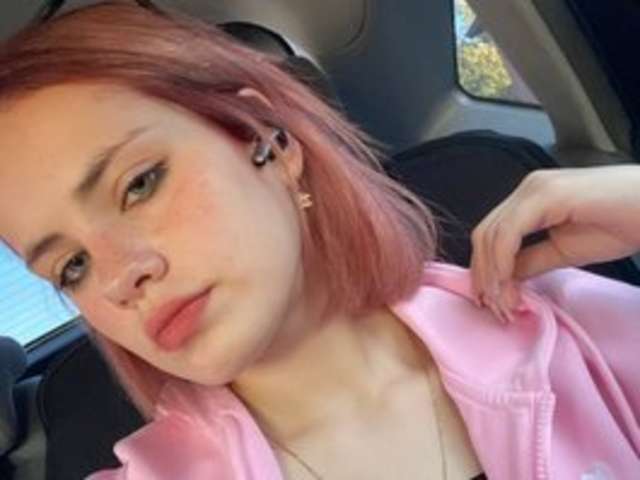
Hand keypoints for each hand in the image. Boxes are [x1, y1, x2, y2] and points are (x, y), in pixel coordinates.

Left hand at [470, 165, 639, 321]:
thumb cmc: (623, 225)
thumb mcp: (565, 251)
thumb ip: (531, 261)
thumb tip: (503, 280)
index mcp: (530, 199)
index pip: (490, 234)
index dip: (484, 269)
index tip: (490, 302)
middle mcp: (527, 189)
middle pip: (484, 234)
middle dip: (483, 274)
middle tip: (493, 308)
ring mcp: (536, 189)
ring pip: (491, 234)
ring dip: (491, 274)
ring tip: (503, 304)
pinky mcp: (548, 194)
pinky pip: (510, 232)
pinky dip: (502, 261)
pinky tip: (509, 284)